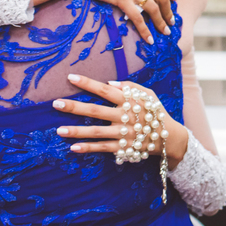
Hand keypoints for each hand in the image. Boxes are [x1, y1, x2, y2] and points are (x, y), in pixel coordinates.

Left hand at [53, 74, 188, 168]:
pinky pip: (103, 148)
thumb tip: (109, 82)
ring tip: (59, 130)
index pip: (105, 90)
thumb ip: (130, 86)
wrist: (169, 137)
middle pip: (96, 110)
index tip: (70, 78)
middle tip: (56, 104)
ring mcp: (122, 133)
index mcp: (129, 100)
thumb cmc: (155, 111)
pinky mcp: (122, 147)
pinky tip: (74, 148)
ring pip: (96, 132)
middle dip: (75, 107)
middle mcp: (124, 116)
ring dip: (77, 131)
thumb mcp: (148, 94)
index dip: (88, 84)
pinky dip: (89, 148)